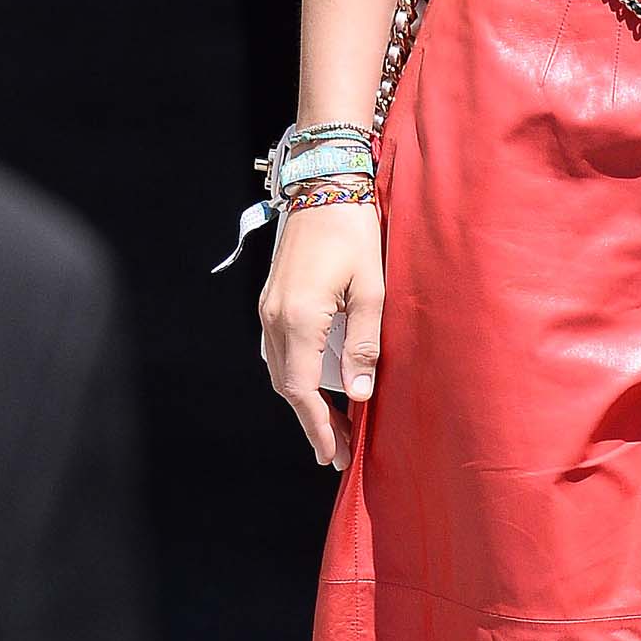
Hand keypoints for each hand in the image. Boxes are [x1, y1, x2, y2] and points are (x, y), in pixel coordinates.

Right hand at [258, 202, 383, 468]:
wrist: (324, 186)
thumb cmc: (354, 233)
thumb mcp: (372, 291)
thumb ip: (364, 345)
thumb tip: (360, 395)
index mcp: (299, 319)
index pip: (303, 391)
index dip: (319, 427)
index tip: (335, 454)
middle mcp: (274, 318)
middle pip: (288, 386)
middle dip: (313, 421)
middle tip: (338, 450)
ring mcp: (268, 308)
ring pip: (281, 370)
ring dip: (304, 400)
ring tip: (333, 424)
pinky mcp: (271, 299)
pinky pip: (279, 350)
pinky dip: (297, 374)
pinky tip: (317, 384)